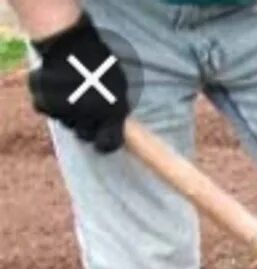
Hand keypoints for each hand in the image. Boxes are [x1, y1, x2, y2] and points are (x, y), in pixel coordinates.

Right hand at [28, 14, 130, 152]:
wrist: (70, 44)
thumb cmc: (99, 62)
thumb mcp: (119, 85)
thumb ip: (117, 106)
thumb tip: (115, 121)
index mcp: (111, 115)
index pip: (108, 144)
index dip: (106, 143)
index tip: (102, 138)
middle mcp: (88, 119)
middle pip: (84, 134)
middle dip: (85, 125)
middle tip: (84, 108)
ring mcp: (65, 113)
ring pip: (65, 122)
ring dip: (67, 113)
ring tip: (70, 91)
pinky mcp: (45, 104)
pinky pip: (48, 110)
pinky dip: (49, 101)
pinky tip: (55, 88)